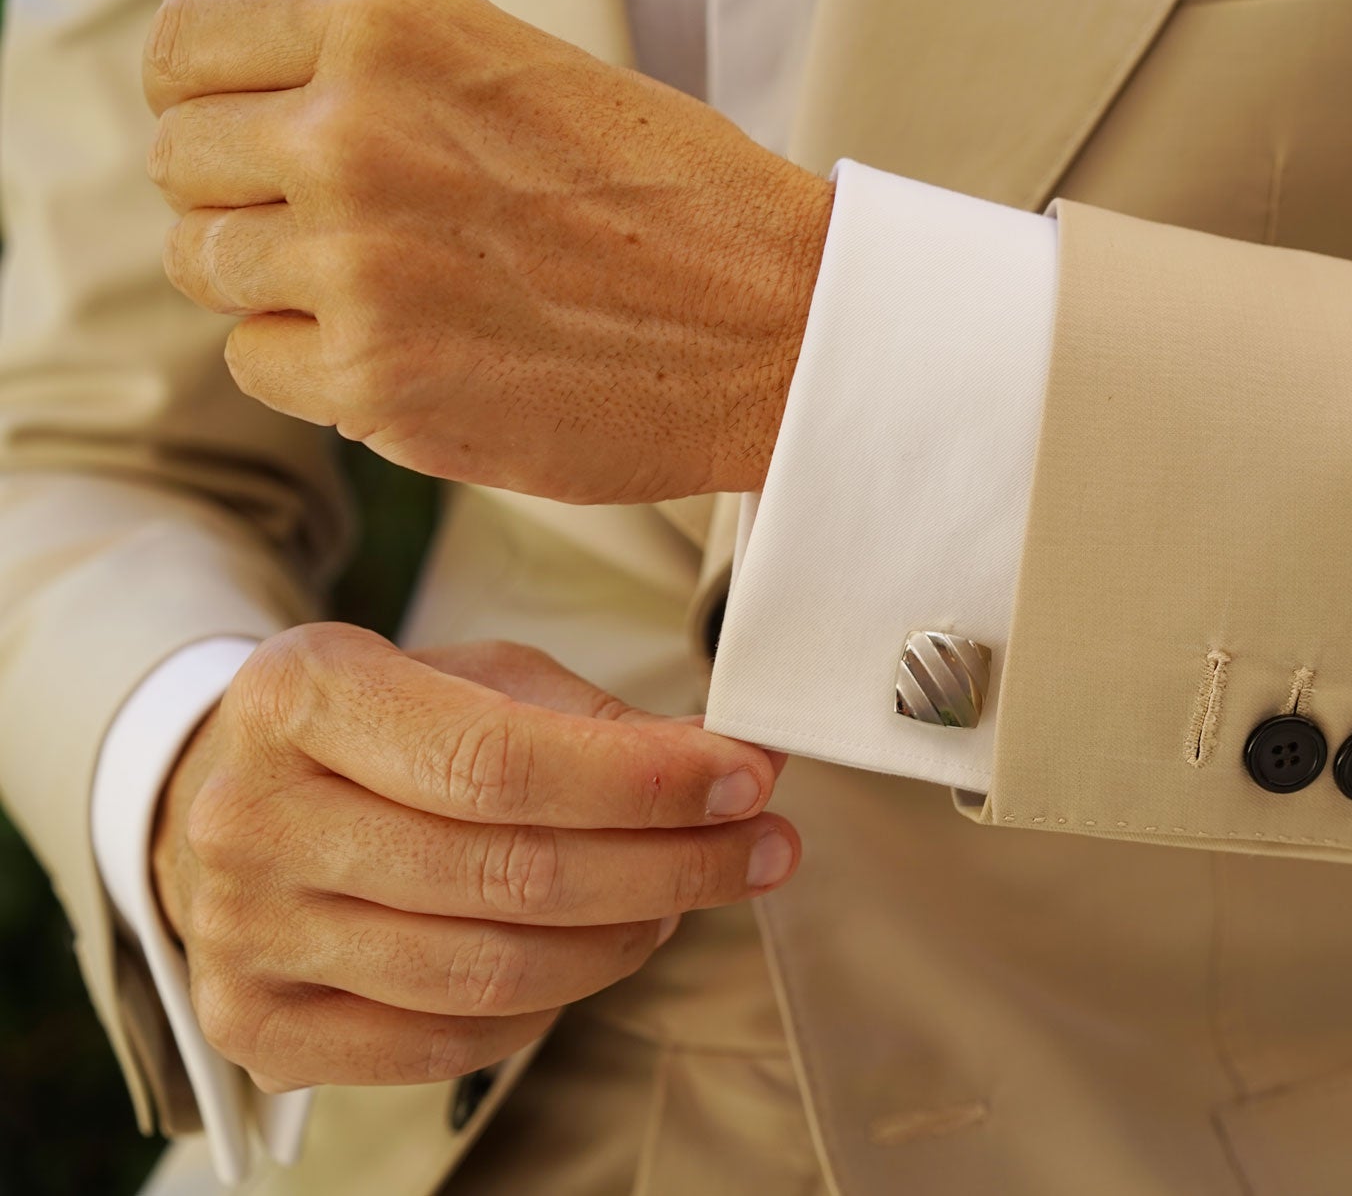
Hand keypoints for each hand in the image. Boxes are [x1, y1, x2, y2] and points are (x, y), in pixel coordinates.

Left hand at [142, 0, 833, 503]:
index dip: (213, 98)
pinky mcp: (375, 382)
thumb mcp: (511, 61)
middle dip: (247, 194)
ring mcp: (357, 264)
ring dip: (280, 281)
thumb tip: (179, 13)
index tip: (262, 134)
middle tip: (358, 222)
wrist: (778, 326)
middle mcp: (353, 132)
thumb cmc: (666, 195)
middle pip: (182, 163)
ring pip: (207, 266)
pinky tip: (414, 346)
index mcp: (390, 24)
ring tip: (396, 285)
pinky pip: (257, 363)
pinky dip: (317, 364)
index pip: (186, 49)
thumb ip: (348, 45)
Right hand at [149, 624, 796, 1090]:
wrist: (223, 798)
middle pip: (508, 874)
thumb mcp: (471, 676)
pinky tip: (594, 954)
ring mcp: (243, 933)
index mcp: (301, 695)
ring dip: (624, 939)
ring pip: (489, 971)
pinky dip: (547, 1007)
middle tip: (761, 848)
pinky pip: (446, 1041)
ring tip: (682, 899)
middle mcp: (254, 818)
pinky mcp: (254, 1024)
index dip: (642, 783)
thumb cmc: (378, 729)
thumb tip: (729, 768)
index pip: (500, 762)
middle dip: (669, 865)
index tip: (748, 780)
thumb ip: (593, 721)